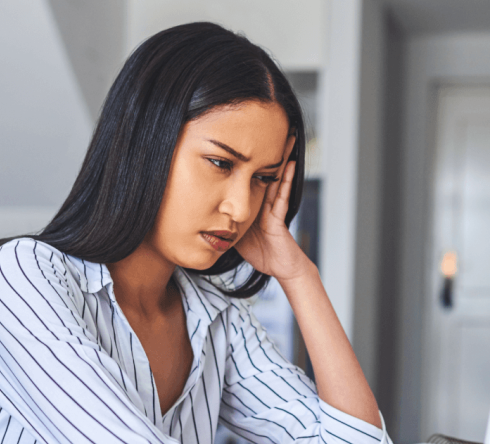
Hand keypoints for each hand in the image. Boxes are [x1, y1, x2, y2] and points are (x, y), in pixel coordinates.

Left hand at [235, 138, 312, 281]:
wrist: (281, 268)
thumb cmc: (261, 253)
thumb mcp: (235, 234)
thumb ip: (221, 222)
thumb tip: (200, 215)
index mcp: (253, 203)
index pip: (248, 175)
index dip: (246, 159)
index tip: (243, 140)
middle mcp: (264, 201)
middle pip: (263, 170)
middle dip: (266, 151)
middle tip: (270, 129)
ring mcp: (273, 208)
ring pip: (275, 178)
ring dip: (280, 158)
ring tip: (285, 137)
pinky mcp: (279, 217)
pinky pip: (281, 196)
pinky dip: (286, 180)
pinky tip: (288, 165)